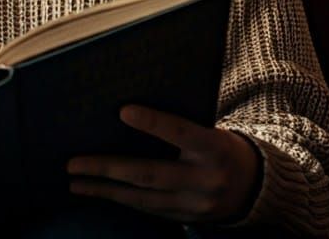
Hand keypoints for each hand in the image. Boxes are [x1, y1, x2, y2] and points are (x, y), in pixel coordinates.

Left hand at [65, 105, 261, 225]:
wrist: (254, 186)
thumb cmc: (222, 145)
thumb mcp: (210, 128)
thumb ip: (178, 124)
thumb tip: (132, 108)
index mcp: (212, 147)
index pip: (180, 132)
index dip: (153, 122)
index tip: (123, 111)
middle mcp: (204, 179)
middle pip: (149, 174)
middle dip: (107, 169)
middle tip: (73, 164)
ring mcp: (194, 205)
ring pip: (142, 199)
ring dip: (105, 190)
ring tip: (76, 182)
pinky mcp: (186, 219)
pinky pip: (148, 210)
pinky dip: (122, 200)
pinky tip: (101, 193)